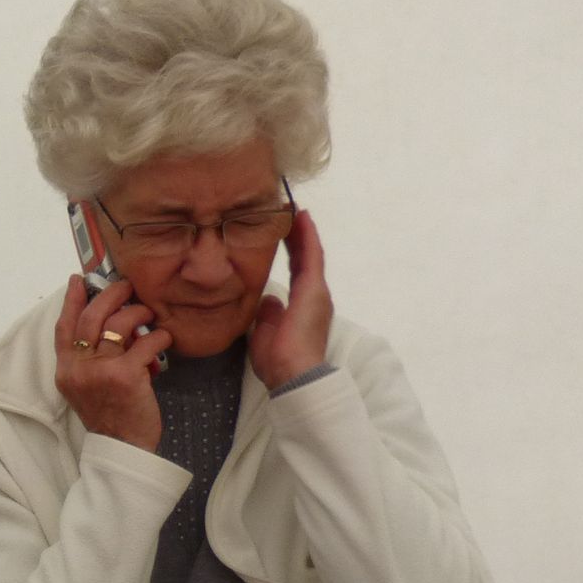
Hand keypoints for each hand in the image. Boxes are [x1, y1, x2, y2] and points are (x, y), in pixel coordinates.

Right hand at [53, 275, 172, 452]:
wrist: (121, 447)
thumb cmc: (109, 415)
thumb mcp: (86, 387)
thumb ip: (88, 359)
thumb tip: (108, 323)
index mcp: (66, 369)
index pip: (64, 327)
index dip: (71, 300)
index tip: (78, 279)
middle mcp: (78, 368)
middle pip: (92, 316)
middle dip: (111, 294)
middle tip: (127, 287)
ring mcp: (100, 371)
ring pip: (118, 324)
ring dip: (138, 313)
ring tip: (149, 314)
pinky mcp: (125, 376)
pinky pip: (145, 343)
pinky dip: (158, 337)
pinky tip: (164, 339)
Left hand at [250, 207, 333, 389]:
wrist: (293, 374)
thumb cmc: (279, 362)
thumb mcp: (266, 334)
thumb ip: (268, 316)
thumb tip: (268, 301)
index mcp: (302, 307)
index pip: (296, 272)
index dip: (291, 251)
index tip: (283, 233)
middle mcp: (313, 296)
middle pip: (304, 259)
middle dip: (297, 236)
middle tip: (289, 213)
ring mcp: (316, 292)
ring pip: (309, 254)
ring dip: (302, 231)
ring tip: (294, 209)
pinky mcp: (313, 290)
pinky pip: (311, 255)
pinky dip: (306, 236)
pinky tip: (301, 217)